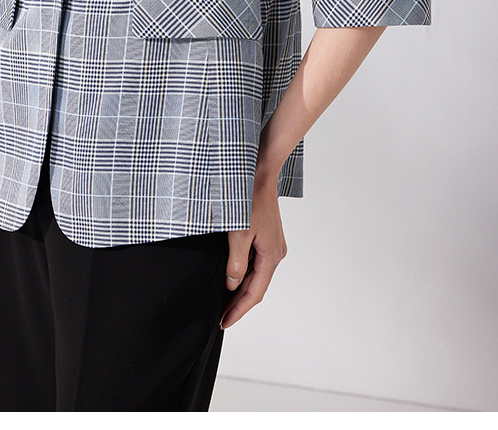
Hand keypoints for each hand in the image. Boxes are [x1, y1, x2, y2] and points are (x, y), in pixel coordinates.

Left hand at [221, 173, 286, 328]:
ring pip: (256, 275)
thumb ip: (236, 263)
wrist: (259, 173)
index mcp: (271, 256)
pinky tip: (233, 276)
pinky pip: (257, 262)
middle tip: (221, 316)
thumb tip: (232, 285)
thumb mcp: (239, 234)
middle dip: (239, 303)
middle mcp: (276, 253)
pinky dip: (244, 273)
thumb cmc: (249, 199)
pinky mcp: (268, 236)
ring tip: (224, 301)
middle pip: (256, 286)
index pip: (254, 293)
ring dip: (241, 288)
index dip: (238, 310)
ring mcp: (273, 244)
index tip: (224, 322)